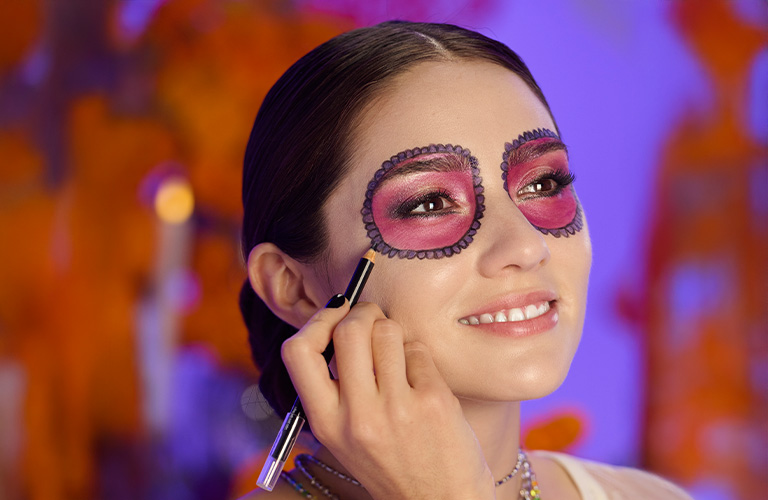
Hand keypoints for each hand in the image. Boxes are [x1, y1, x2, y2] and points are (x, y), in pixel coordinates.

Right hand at [281, 299, 495, 499]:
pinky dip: (418, 355)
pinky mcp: (433, 401)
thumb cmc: (391, 462)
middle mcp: (357, 416)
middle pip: (349, 329)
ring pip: (387, 331)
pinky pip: (418, 349)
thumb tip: (339, 320)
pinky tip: (420, 379)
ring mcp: (396, 408)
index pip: (297, 351)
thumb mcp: (344, 435)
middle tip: (373, 321)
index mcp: (325, 423)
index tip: (335, 318)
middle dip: (363, 313)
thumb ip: (334, 387)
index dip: (317, 322)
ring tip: (398, 354)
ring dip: (393, 333)